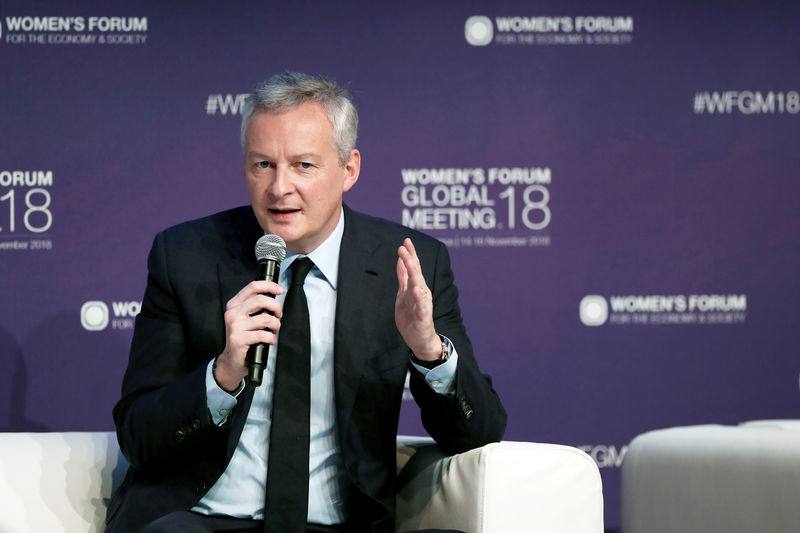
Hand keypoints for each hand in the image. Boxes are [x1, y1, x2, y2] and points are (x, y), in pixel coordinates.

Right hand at [215, 280, 283, 389]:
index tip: (280, 290)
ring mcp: (235, 326)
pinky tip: (269, 341)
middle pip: (261, 300)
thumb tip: (274, 296)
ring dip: (275, 325)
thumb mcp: (246, 318)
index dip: (269, 286)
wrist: (232, 360)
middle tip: (279, 315)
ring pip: (265, 318)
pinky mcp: (239, 339)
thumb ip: (256, 306)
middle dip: (276, 307)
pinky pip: (263, 335)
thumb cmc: (243, 337)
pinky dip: (271, 338)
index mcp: (234, 304)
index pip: (253, 287)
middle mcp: (233, 313)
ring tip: (273, 331)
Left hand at [395, 238, 441, 360]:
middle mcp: (422, 293)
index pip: (414, 267)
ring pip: (420, 286)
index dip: (410, 254)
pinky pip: (422, 306)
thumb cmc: (412, 316)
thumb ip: (403, 277)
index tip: (406, 241)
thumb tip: (401, 259)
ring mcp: (423, 304)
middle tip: (404, 247)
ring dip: (414, 274)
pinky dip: (419, 298)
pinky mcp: (423, 317)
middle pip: (416, 273)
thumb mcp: (403, 294)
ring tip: (409, 262)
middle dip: (410, 259)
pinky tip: (416, 289)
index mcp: (417, 287)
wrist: (420, 340)